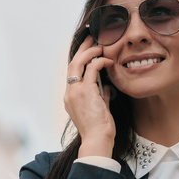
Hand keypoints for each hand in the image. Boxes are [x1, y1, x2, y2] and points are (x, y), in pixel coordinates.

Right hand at [64, 36, 115, 153]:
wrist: (97, 140)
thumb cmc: (99, 130)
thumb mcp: (99, 109)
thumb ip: (100, 96)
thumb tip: (105, 87)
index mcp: (70, 97)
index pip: (72, 72)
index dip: (79, 58)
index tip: (88, 49)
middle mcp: (69, 92)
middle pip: (72, 63)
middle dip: (82, 49)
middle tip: (91, 38)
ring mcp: (75, 91)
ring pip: (78, 63)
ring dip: (90, 52)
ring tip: (100, 45)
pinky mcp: (86, 92)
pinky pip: (92, 69)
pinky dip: (100, 61)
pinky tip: (109, 60)